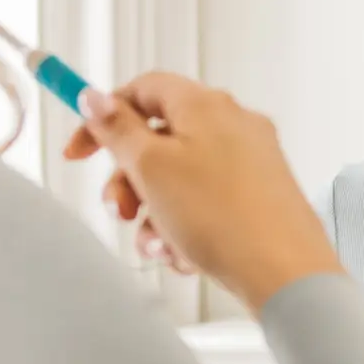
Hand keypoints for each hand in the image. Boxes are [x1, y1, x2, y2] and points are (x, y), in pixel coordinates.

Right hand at [60, 71, 341, 307]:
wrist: (284, 273)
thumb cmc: (222, 217)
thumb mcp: (151, 167)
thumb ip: (118, 129)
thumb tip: (95, 98)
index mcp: (206, 104)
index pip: (143, 90)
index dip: (104, 117)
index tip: (79, 151)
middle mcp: (234, 125)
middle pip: (159, 140)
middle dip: (130, 180)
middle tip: (119, 210)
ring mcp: (251, 161)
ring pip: (179, 179)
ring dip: (155, 212)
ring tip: (157, 245)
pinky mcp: (260, 197)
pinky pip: (206, 204)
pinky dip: (186, 227)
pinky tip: (184, 256)